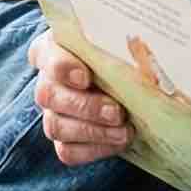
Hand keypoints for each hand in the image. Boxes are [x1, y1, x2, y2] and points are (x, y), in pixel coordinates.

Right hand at [29, 31, 132, 164]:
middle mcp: (47, 81)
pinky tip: (118, 142)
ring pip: (56, 126)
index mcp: (53, 49)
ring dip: (93, 131)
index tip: (85, 77)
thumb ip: (121, 44)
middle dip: (85, 106)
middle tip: (116, 111)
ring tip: (124, 131)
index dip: (63, 68)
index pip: (48, 56)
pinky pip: (68, 151)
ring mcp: (52, 112)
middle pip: (49, 95)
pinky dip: (95, 149)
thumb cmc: (117, 52)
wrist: (125, 78)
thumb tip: (143, 54)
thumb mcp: (117, 40)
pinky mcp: (63, 139)